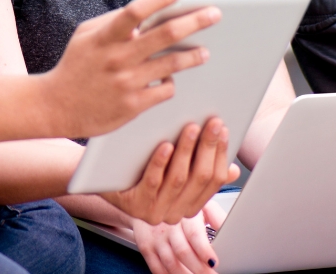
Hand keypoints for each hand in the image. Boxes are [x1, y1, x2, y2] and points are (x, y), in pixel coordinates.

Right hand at [42, 0, 219, 137]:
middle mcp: (117, 58)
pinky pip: (165, 90)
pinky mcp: (132, 105)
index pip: (135, 12)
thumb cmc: (75, 66)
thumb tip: (147, 12)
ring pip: (172, 64)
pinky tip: (172, 79)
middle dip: (195, 21)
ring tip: (205, 52)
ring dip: (193, 56)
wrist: (54, 107)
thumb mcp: (86, 36)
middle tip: (215, 15)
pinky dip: (171, 82)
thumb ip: (114, 22)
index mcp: (105, 37)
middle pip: (165, 35)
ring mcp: (126, 82)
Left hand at [100, 117, 239, 224]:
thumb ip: (200, 169)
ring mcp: (154, 212)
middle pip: (199, 178)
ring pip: (178, 179)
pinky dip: (161, 163)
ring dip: (187, 151)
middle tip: (212, 122)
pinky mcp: (134, 206)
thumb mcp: (175, 170)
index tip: (223, 129)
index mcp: (190, 206)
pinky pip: (152, 182)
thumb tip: (232, 169)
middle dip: (208, 147)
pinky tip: (165, 145)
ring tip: (190, 127)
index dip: (221, 153)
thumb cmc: (142, 168)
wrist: (103, 177)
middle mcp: (175, 213)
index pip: (214, 180)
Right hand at [131, 200, 226, 272]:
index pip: (194, 234)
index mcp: (184, 214)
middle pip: (183, 252)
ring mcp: (156, 238)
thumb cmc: (178, 202)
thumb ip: (216, 215)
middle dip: (199, 269)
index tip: (214, 262)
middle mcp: (169, 226)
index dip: (204, 250)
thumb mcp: (199, 202)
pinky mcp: (145, 247)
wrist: (148, 197)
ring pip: (170, 262)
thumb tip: (230, 224)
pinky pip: (156, 267)